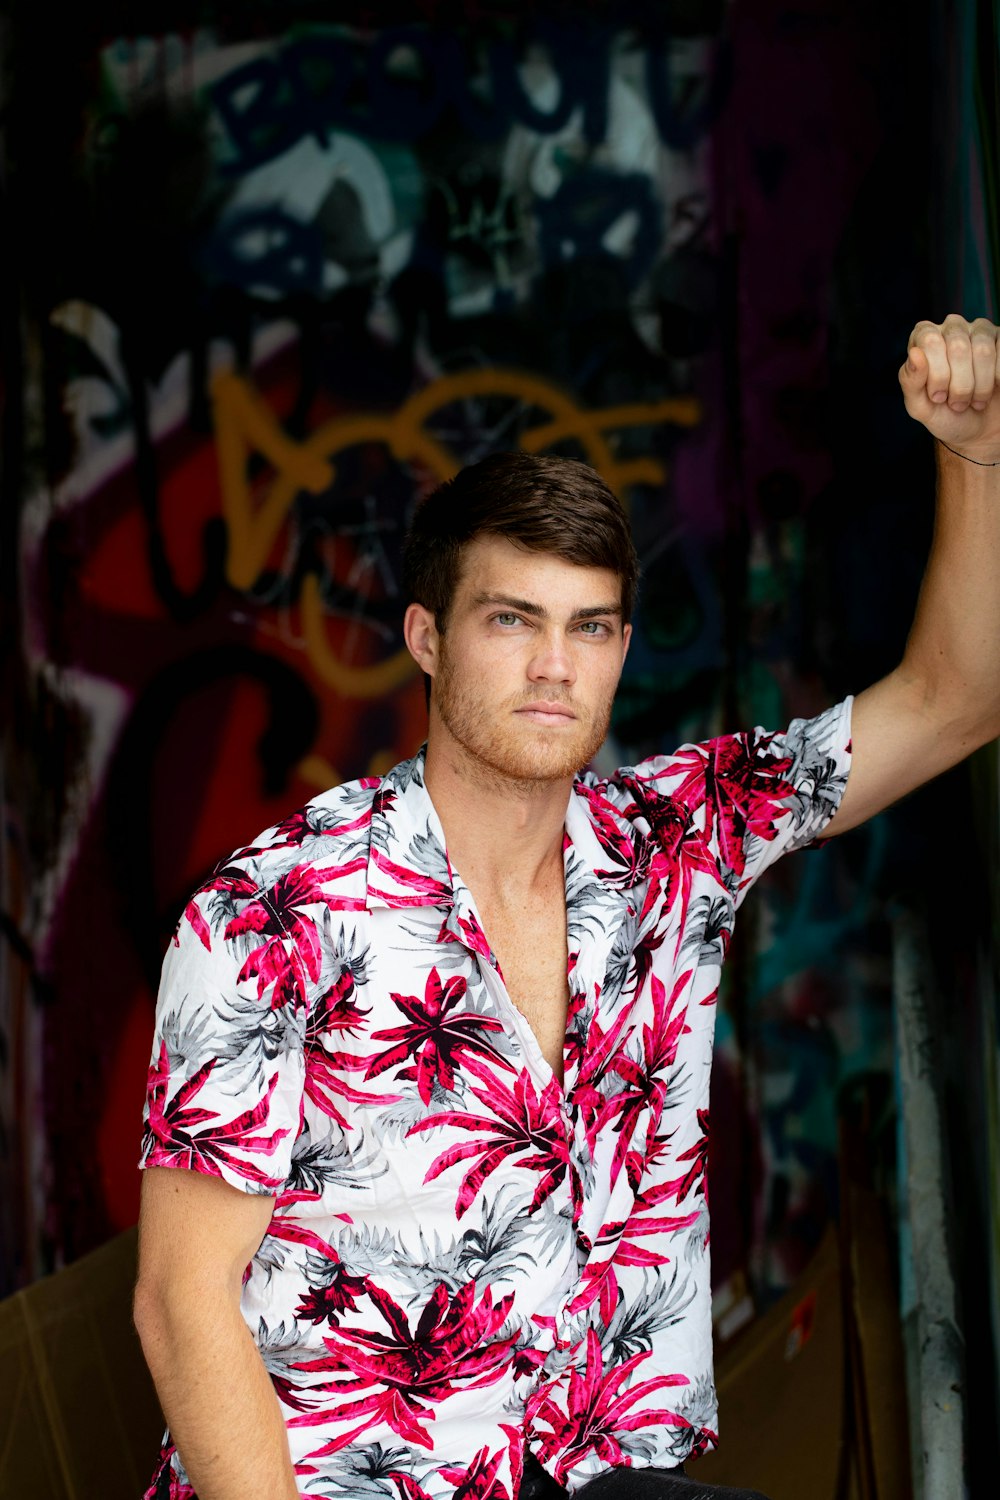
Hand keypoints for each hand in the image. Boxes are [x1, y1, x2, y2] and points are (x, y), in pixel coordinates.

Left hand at [899, 314, 999, 462]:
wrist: (977, 429)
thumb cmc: (944, 414)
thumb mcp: (920, 406)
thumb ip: (911, 381)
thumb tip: (915, 353)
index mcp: (925, 337)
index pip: (930, 341)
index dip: (937, 374)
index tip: (937, 397)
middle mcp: (952, 327)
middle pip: (958, 347)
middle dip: (959, 385)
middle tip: (957, 404)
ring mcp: (980, 330)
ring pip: (983, 351)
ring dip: (980, 386)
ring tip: (974, 400)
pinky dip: (998, 378)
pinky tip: (994, 387)